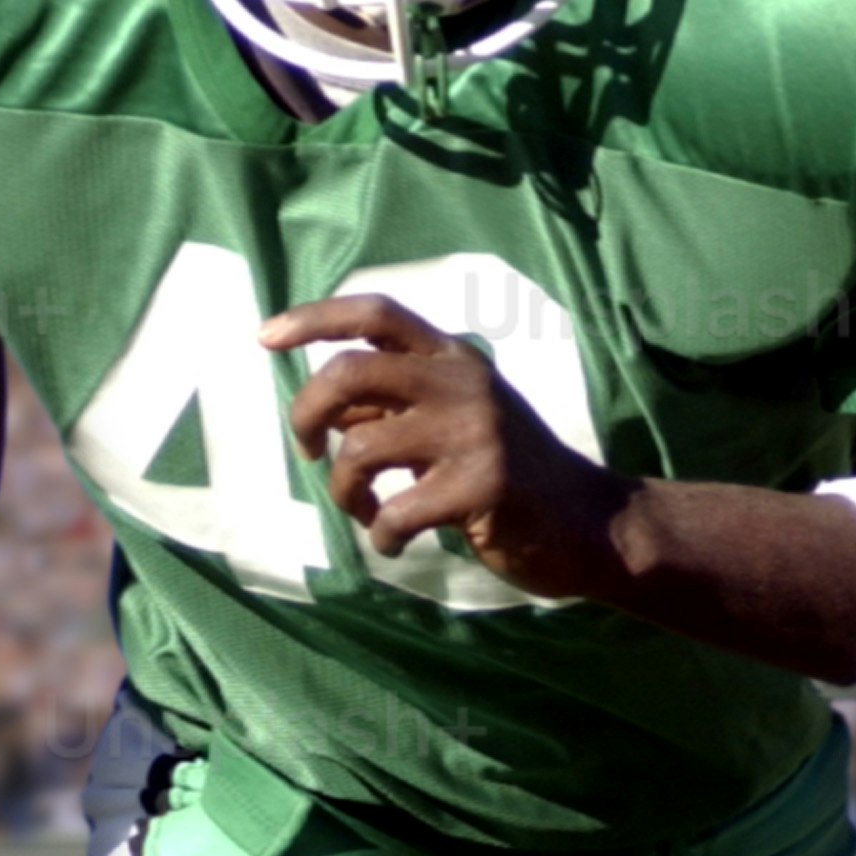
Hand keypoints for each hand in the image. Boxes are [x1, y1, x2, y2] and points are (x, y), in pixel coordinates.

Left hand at [262, 290, 636, 604]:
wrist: (591, 524)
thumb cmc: (508, 475)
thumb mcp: (452, 421)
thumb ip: (396, 407)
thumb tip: (323, 410)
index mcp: (453, 358)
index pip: (376, 313)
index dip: (314, 318)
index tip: (264, 338)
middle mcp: (463, 381)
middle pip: (349, 373)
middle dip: (306, 415)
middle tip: (310, 451)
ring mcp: (476, 430)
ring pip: (361, 450)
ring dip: (344, 491)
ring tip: (365, 511)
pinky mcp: (485, 484)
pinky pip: (395, 512)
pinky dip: (382, 535)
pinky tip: (398, 542)